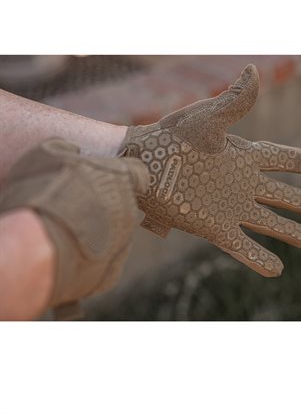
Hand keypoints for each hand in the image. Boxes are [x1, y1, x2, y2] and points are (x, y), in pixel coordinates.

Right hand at [0, 138, 148, 313]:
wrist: (39, 248)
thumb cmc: (42, 196)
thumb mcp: (48, 155)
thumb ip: (68, 151)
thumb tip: (72, 151)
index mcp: (119, 179)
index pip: (138, 173)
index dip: (126, 175)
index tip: (113, 178)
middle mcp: (127, 211)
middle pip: (123, 205)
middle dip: (105, 205)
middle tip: (78, 208)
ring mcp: (122, 244)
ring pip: (115, 234)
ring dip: (98, 232)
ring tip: (69, 234)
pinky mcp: (110, 273)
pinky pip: (105, 262)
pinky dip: (92, 259)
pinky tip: (71, 256)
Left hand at [119, 64, 300, 276]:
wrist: (139, 164)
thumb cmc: (169, 137)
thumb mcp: (205, 119)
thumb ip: (233, 101)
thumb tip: (253, 70)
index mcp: (241, 156)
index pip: (279, 158)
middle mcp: (239, 183)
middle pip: (281, 195)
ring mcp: (228, 207)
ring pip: (268, 223)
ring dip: (289, 231)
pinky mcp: (213, 228)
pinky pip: (242, 246)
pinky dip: (258, 259)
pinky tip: (276, 269)